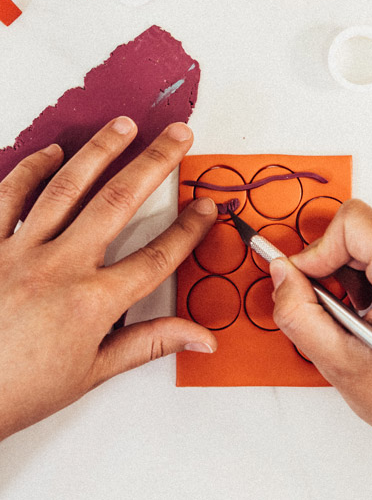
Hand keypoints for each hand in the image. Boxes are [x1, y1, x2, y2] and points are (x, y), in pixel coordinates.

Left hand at [0, 118, 216, 440]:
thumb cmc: (18, 390)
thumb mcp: (91, 373)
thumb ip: (149, 343)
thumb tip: (199, 338)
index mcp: (91, 303)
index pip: (156, 257)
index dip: (188, 230)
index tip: (206, 207)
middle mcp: (59, 267)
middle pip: (118, 202)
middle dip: (155, 162)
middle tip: (178, 135)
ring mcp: (19, 251)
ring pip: (67, 188)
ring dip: (100, 151)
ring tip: (124, 126)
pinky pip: (9, 197)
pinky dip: (30, 170)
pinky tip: (51, 153)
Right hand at [270, 199, 371, 498]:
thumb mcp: (340, 366)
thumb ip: (299, 313)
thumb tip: (282, 272)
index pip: (354, 222)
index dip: (319, 248)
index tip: (307, 278)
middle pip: (365, 220)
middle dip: (335, 254)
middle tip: (332, 298)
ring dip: (359, 253)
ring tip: (358, 297)